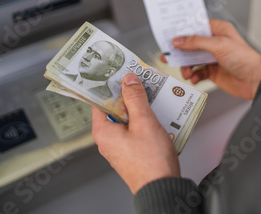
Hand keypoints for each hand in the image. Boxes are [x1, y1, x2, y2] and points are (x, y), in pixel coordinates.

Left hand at [92, 74, 180, 193]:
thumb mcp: (144, 122)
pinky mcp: (131, 151)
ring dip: (138, 107)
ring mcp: (120, 146)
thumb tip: (128, 81)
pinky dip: (143, 120)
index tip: (117, 72)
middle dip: (128, 94)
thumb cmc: (151, 161)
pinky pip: (134, 129)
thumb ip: (135, 99)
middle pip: (114, 108)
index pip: (99, 100)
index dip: (108, 85)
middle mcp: (107, 139)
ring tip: (152, 95)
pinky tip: (157, 113)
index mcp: (103, 131)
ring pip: (126, 118)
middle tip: (140, 80)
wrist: (162, 188)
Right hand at [162, 20, 260, 99]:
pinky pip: (197, 72)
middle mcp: (214, 43)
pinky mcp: (212, 71)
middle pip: (190, 44)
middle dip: (179, 52)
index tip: (168, 36)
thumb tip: (178, 40)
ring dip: (186, 67)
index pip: (195, 27)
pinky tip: (194, 78)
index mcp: (218, 30)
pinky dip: (193, 76)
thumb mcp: (218, 45)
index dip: (181, 31)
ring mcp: (212, 58)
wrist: (255, 80)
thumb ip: (196, 42)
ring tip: (186, 73)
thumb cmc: (244, 58)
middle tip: (168, 57)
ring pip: (191, 60)